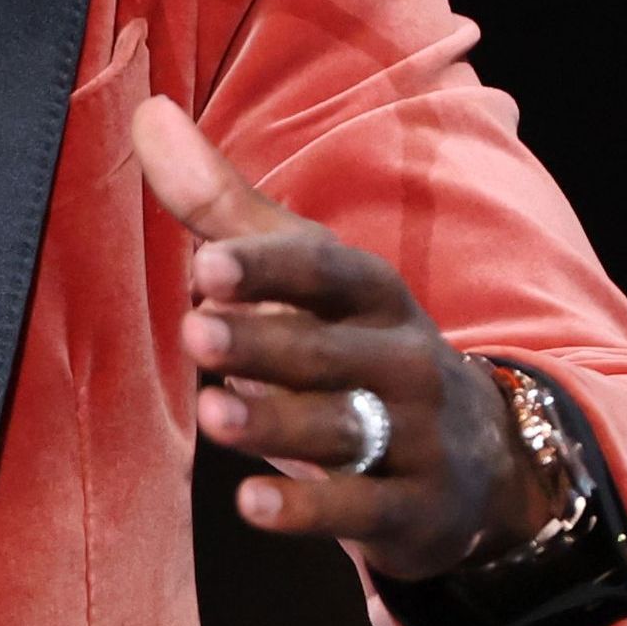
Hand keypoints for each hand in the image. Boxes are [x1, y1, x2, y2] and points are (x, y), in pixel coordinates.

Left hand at [129, 94, 554, 582]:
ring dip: (276, 423)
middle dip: (263, 342)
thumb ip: (221, 208)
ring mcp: (413, 438)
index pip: (325, 272)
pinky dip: (309, 511)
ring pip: (343, 429)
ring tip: (212, 414)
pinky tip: (253, 506)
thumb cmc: (354, 346)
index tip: (207, 264)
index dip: (269, 267)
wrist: (480, 458)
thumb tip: (146, 113)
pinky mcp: (411, 510)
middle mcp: (400, 359)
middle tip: (195, 330)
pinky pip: (361, 511)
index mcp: (371, 295)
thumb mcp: (303, 277)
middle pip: (328, 351)